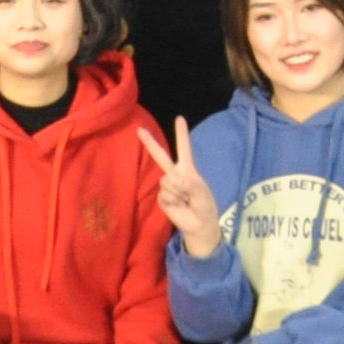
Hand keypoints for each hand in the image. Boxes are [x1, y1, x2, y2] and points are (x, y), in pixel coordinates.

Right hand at [142, 117, 222, 254]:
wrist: (198, 225)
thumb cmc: (204, 206)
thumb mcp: (203, 194)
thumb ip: (190, 185)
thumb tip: (174, 180)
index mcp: (188, 169)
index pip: (184, 149)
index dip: (181, 134)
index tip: (179, 119)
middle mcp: (175, 174)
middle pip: (161, 156)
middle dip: (150, 143)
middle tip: (140, 130)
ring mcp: (167, 186)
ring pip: (166, 181)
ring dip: (177, 192)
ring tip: (186, 200)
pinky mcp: (162, 198)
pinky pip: (163, 194)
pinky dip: (172, 200)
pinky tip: (179, 205)